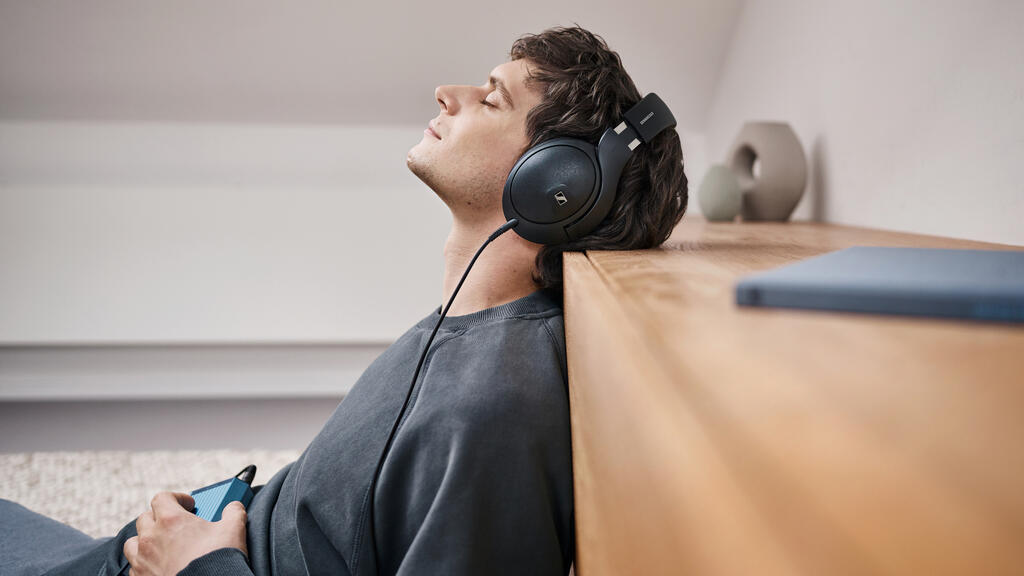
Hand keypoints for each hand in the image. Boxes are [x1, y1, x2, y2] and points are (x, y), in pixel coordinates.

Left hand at [123, 492, 247, 575]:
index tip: (189, 505)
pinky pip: (135, 567)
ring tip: (161, 545)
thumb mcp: (234, 529)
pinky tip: (160, 566)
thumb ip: (233, 512)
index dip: (176, 498)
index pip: (162, 498)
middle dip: (160, 518)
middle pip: (144, 518)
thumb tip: (234, 508)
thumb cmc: (217, 559)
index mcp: (171, 520)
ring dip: (145, 540)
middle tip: (177, 524)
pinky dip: (145, 564)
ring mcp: (143, 560)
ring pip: (133, 543)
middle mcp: (151, 538)